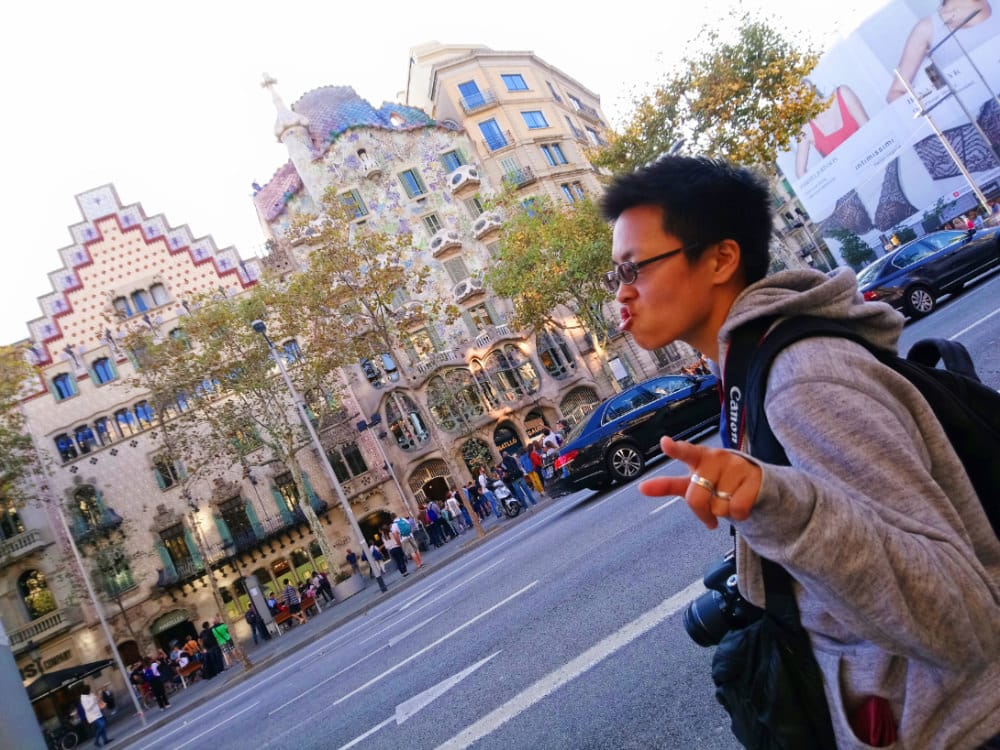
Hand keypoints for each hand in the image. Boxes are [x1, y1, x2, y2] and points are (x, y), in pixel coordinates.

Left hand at [639, 437, 761, 529]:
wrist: (754, 484)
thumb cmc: (716, 482)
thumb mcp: (691, 484)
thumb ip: (667, 485)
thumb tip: (640, 487)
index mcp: (699, 457)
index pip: (685, 452)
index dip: (675, 448)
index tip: (665, 442)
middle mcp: (717, 457)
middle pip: (697, 498)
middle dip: (702, 513)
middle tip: (709, 515)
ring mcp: (737, 466)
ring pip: (719, 506)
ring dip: (723, 511)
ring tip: (729, 500)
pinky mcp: (754, 478)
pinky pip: (738, 509)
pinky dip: (738, 514)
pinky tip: (741, 504)